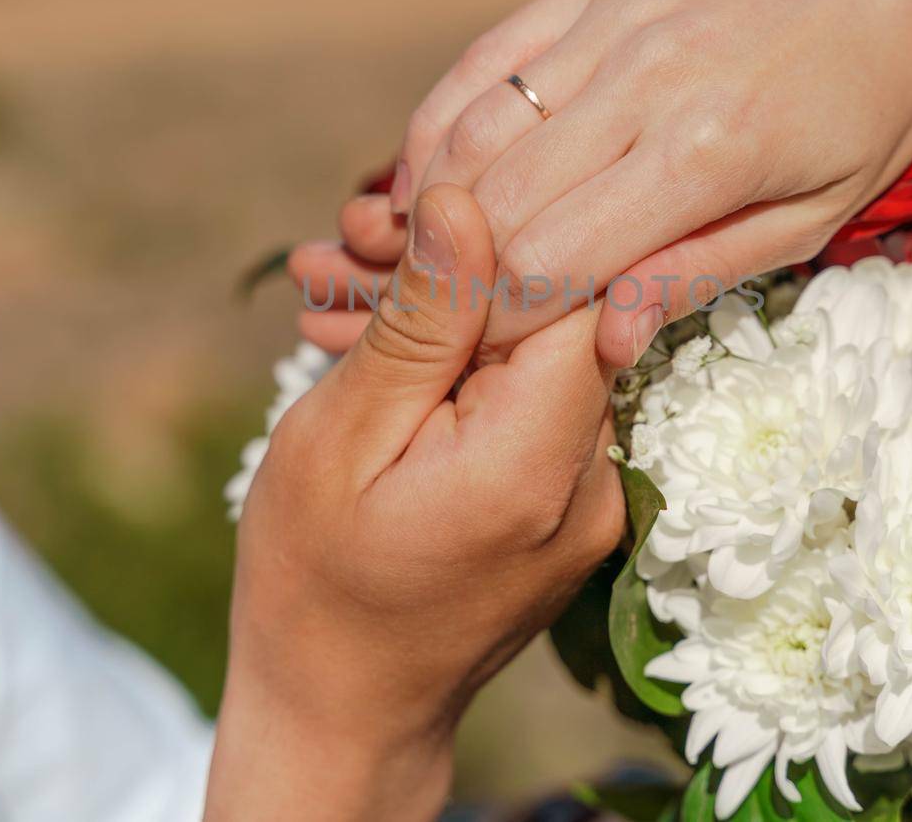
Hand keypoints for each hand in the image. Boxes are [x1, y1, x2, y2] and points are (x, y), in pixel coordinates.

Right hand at [208, 186, 623, 821]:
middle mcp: (595, 480)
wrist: (342, 711)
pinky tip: (391, 350)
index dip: (504, 230)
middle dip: (469, 264)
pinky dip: (474, 365)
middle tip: (356, 246)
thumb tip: (470, 200)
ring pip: (552, 348)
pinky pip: (542, 399)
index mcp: (534, 465)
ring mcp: (598, 495)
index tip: (410, 218)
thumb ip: (420, 321)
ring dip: (462, 312)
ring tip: (351, 295)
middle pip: (569, 312)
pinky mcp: (580, 500)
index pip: (583, 286)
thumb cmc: (313, 583)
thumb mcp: (340, 438)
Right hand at [291, 0, 911, 367]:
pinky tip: (423, 186)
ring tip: (417, 271)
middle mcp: (646, 79)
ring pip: (469, 134)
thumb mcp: (816, 217)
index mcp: (710, 155)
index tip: (477, 370)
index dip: (496, 329)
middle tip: (430, 331)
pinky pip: (482, 65)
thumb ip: (696, 276)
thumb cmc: (869, 106)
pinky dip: (436, 132)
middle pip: (493, 207)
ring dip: (427, 214)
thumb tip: (596, 345)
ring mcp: (610, 18)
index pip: (550, 265)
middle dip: (448, 284)